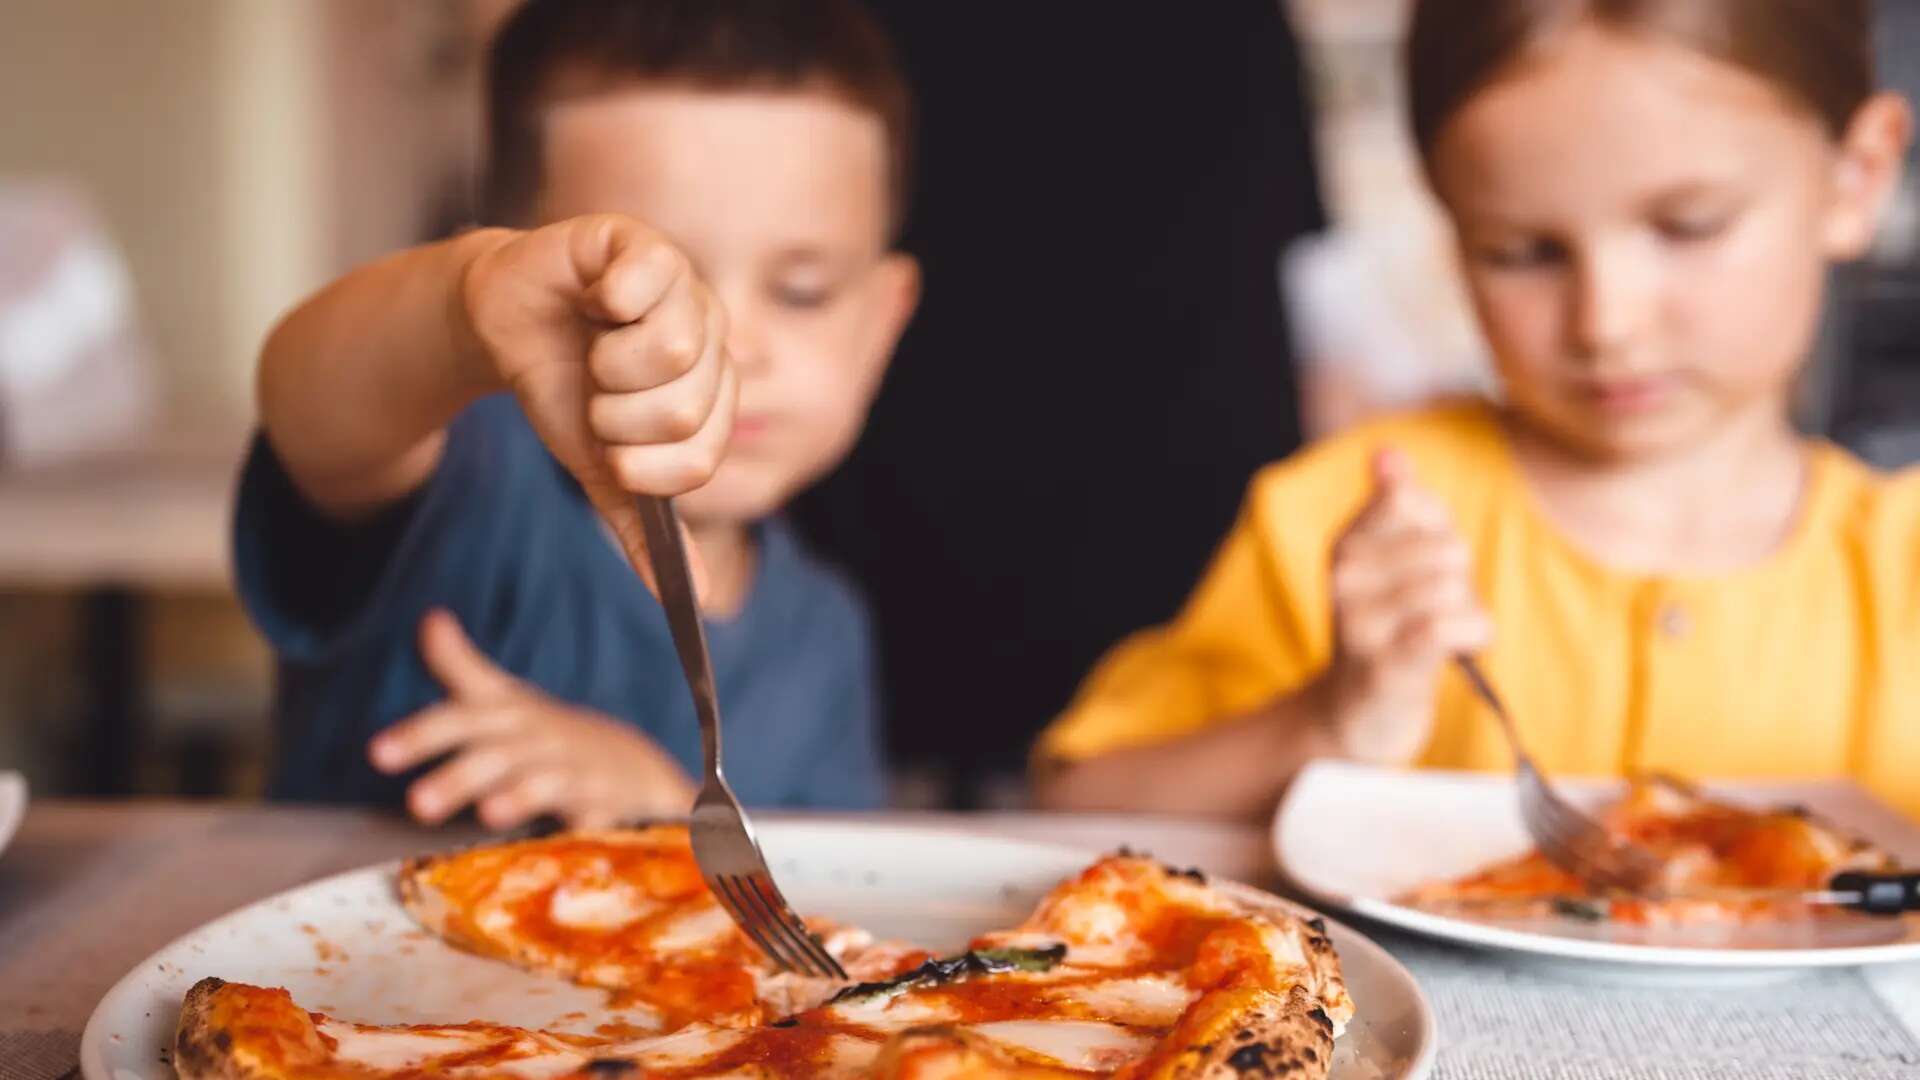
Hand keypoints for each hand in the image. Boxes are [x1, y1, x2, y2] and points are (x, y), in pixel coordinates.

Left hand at [369, 609, 696, 829]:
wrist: (632, 767)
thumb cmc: (549, 736)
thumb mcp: (506, 700)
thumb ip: (461, 665)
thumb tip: (430, 617)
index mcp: (511, 717)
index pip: (461, 719)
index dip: (421, 734)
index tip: (377, 755)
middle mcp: (540, 740)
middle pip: (498, 754)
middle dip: (460, 776)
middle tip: (417, 804)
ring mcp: (576, 770)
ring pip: (545, 782)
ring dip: (519, 794)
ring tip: (490, 813)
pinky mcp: (607, 802)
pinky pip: (598, 815)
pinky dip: (588, 823)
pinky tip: (573, 834)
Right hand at [460, 214, 735, 592]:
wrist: (504, 324)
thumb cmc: (562, 392)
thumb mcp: (600, 472)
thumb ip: (646, 532)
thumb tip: (698, 603)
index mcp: (713, 393)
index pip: (704, 456)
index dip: (646, 467)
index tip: (609, 455)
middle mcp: (711, 337)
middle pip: (687, 406)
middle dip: (617, 417)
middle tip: (596, 395)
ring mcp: (683, 286)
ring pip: (674, 350)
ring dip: (608, 365)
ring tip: (593, 347)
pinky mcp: (641, 244)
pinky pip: (647, 280)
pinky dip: (606, 300)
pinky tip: (594, 298)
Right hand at [1322, 449, 1490, 764]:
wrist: (1360, 711)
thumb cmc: (1389, 625)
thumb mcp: (1389, 556)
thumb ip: (1396, 501)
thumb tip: (1388, 452)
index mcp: (1347, 543)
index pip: (1414, 500)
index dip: (1439, 532)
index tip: (1423, 564)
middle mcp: (1345, 577)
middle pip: (1446, 547)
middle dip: (1459, 579)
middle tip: (1434, 610)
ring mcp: (1361, 623)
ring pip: (1451, 586)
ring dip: (1466, 612)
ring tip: (1438, 634)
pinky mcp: (1386, 665)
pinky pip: (1446, 626)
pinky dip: (1469, 634)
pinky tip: (1459, 648)